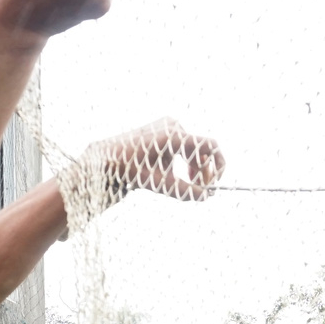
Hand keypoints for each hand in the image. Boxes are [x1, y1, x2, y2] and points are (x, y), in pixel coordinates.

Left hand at [98, 119, 225, 200]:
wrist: (106, 156)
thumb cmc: (127, 167)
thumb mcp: (154, 182)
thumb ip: (181, 190)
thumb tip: (205, 197)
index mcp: (173, 136)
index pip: (210, 146)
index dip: (218, 166)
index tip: (213, 184)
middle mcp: (174, 127)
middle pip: (203, 151)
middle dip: (203, 171)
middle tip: (198, 188)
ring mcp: (170, 126)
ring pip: (194, 150)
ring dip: (192, 167)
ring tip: (183, 181)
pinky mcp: (165, 130)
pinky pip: (184, 147)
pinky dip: (182, 161)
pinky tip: (171, 171)